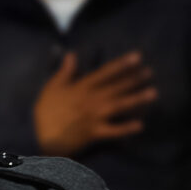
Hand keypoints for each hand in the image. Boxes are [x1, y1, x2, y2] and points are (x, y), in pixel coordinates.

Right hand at [33, 52, 156, 156]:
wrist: (37, 136)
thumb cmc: (45, 112)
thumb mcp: (51, 87)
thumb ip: (64, 71)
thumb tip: (71, 54)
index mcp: (81, 87)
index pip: (105, 73)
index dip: (122, 64)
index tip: (137, 57)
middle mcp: (91, 100)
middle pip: (116, 87)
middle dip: (134, 79)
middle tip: (150, 73)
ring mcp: (93, 117)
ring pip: (118, 106)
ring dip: (136, 99)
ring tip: (153, 93)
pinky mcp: (93, 133)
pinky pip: (113, 131)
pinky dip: (126, 128)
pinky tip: (140, 125)